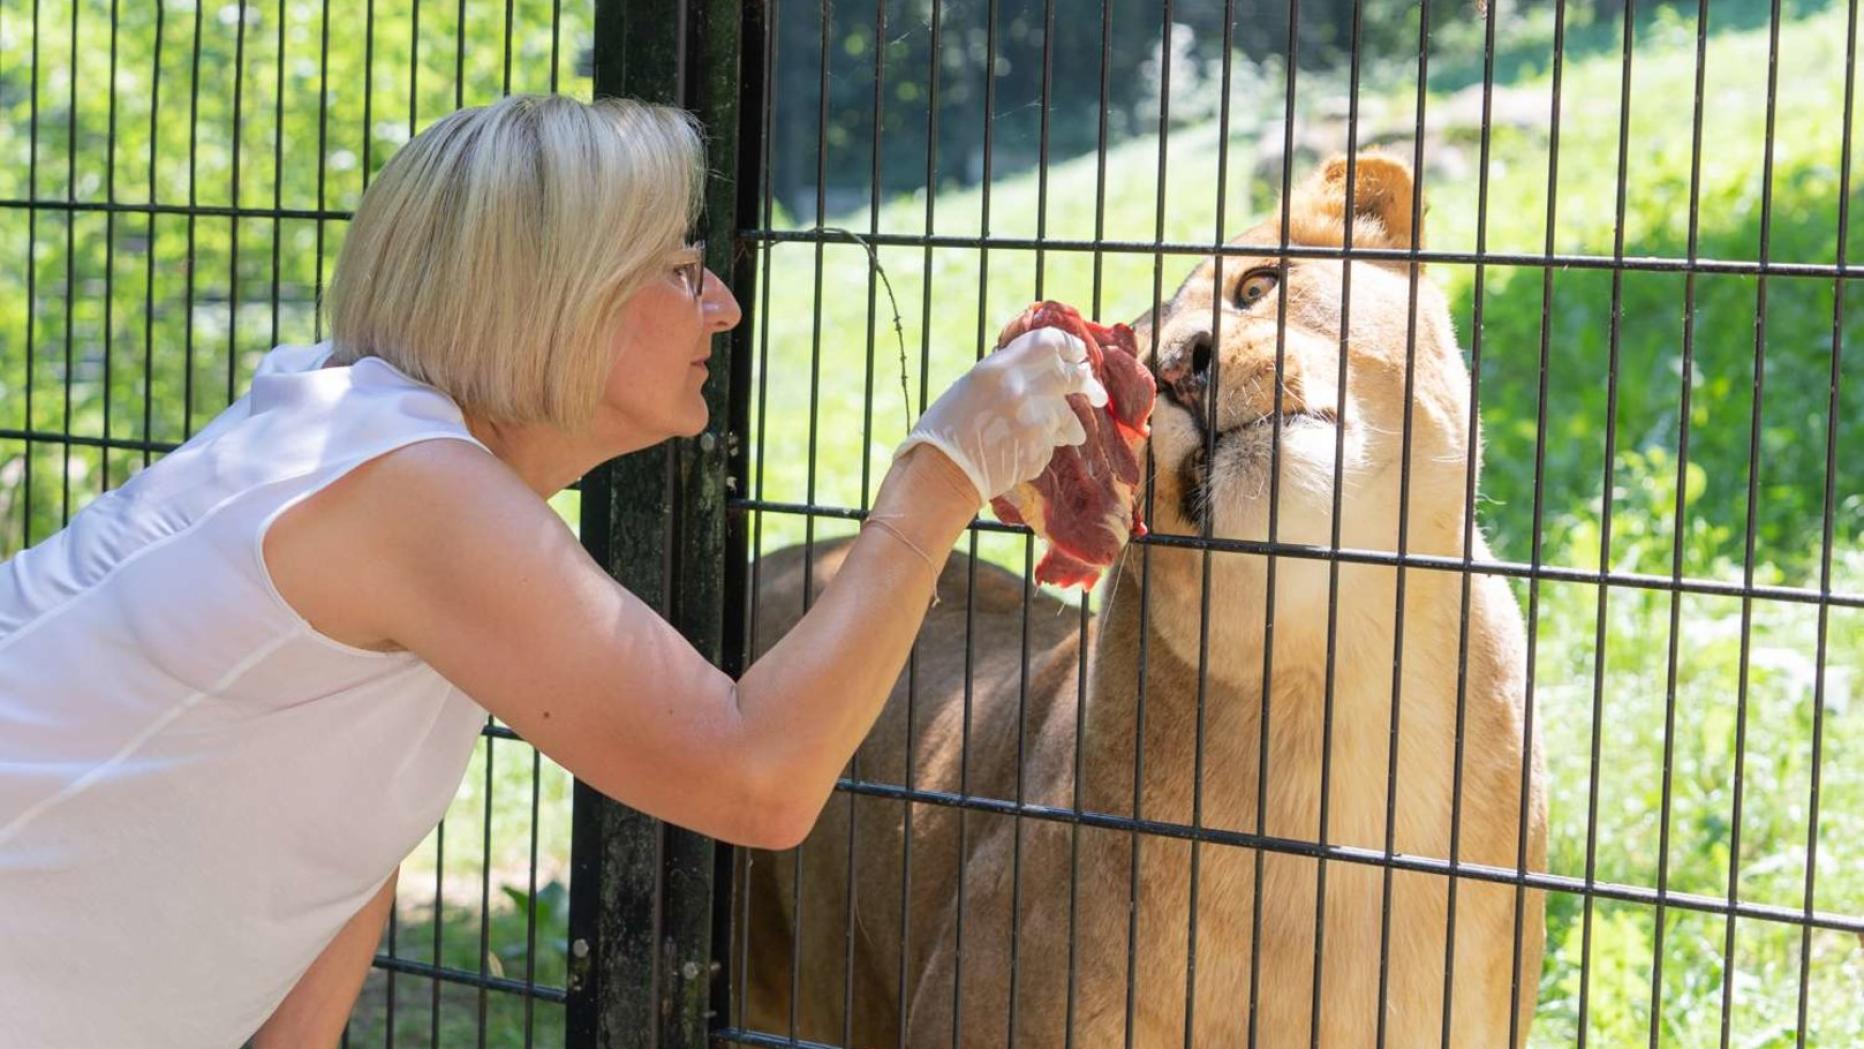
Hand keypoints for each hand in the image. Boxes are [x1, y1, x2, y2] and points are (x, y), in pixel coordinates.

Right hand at [895, 327, 1109, 502]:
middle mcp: (1020, 390)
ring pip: (1066, 415)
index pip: (1048, 344)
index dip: (1069, 346)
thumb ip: (1005, 374)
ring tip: (1069, 433)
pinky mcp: (1039, 451)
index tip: (1078, 352)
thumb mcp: (970, 387)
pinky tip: (1026, 452)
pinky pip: (1052, 442)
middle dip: (1085, 381)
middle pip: (1069, 375)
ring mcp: (1033, 422)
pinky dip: (1045, 446)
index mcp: (999, 368)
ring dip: (1069, 424)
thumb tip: (1036, 369)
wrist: (941, 476)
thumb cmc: (944, 431)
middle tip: (1093, 388)